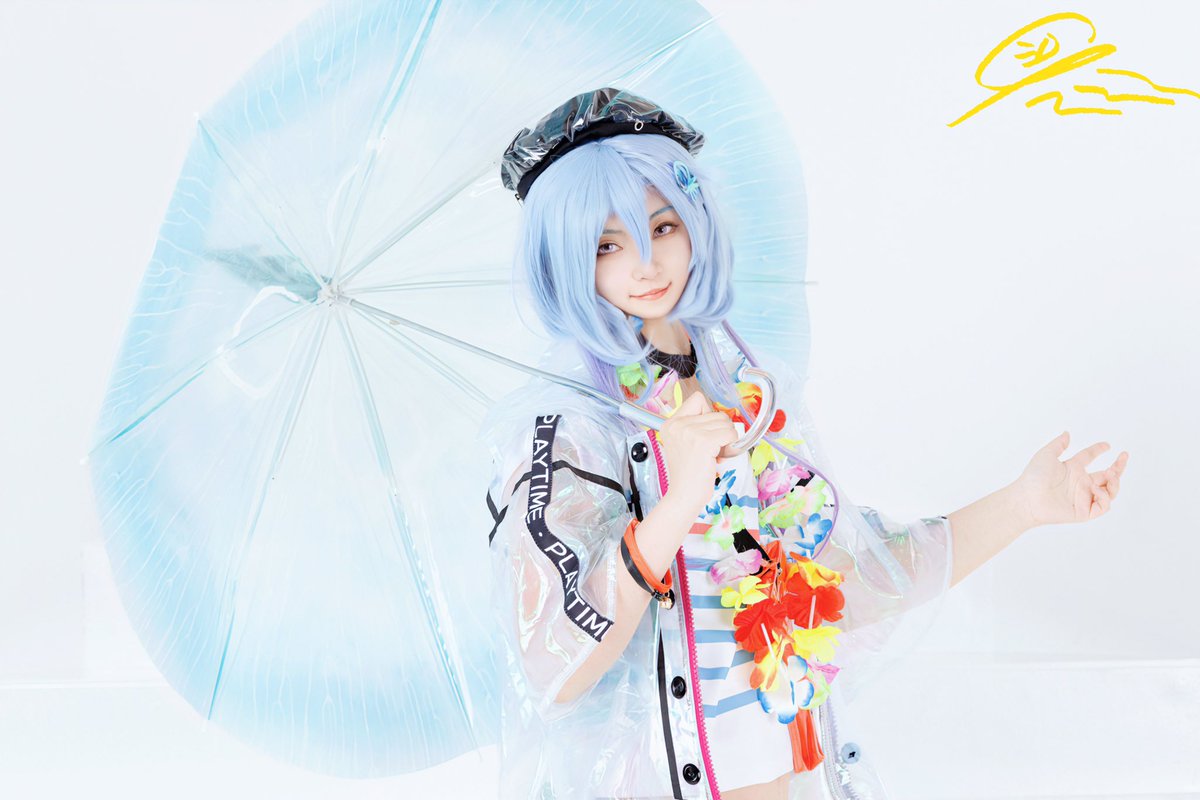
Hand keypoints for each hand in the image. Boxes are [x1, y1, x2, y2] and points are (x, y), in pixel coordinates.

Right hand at [658, 391, 738, 514]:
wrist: (684, 496)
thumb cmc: (688, 474)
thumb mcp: (683, 443)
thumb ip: (695, 426)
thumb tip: (722, 417)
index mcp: (670, 423)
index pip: (698, 399)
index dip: (708, 414)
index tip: (706, 433)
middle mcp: (677, 424)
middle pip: (714, 410)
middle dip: (720, 429)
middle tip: (711, 449)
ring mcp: (689, 432)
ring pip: (724, 421)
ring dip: (726, 438)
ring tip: (714, 454)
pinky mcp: (703, 441)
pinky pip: (730, 433)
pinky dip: (731, 445)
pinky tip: (719, 457)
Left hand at [1011, 431, 1128, 526]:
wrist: (1027, 497)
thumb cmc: (1033, 477)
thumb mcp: (1046, 455)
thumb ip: (1058, 444)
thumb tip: (1067, 433)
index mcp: (1072, 469)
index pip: (1089, 457)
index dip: (1098, 450)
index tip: (1107, 445)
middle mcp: (1080, 483)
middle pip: (1107, 475)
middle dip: (1119, 467)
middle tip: (1124, 456)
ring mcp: (1084, 497)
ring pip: (1110, 491)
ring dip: (1115, 482)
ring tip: (1111, 473)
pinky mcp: (1084, 511)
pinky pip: (1103, 505)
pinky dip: (1104, 496)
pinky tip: (1095, 488)